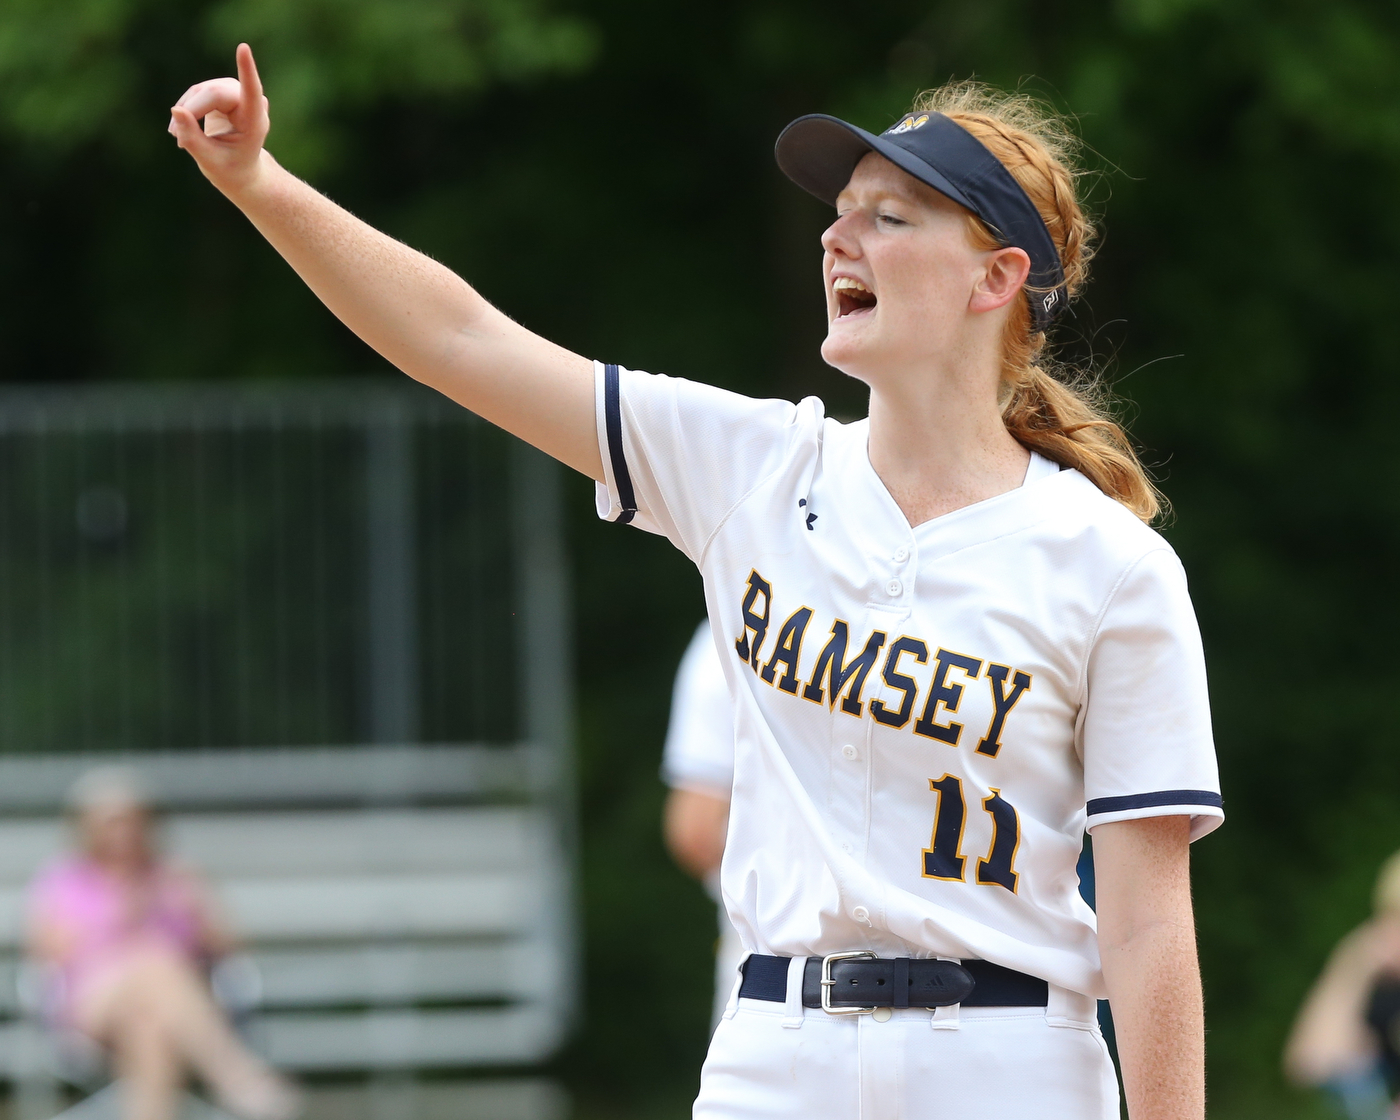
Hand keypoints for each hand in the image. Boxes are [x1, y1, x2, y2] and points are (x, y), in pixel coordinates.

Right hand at [168, 43, 270, 197]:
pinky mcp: (221, 92)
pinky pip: (196, 93)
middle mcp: (248, 103)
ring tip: (179, 138)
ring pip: (200, 91)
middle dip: (191, 112)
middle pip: (212, 93)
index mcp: (255, 122)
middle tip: (177, 138)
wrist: (239, 171)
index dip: (246, 69)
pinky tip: (181, 129)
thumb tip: (175, 109)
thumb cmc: (230, 170)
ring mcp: (234, 94)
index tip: (243, 48)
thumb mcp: (210, 161)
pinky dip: (184, 111)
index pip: (251, 91)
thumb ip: (193, 139)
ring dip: (184, 113)